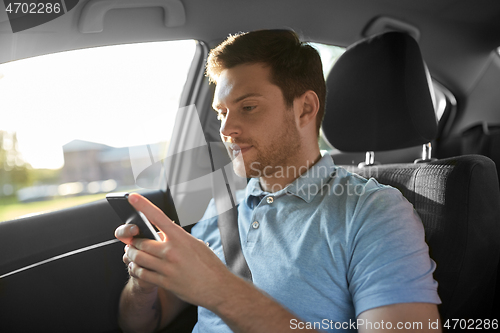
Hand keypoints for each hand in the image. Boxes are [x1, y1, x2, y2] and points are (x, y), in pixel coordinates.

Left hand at [124, 193, 234, 308]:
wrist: (218, 287)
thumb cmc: (209, 265)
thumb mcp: (195, 244)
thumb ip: (177, 238)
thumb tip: (161, 234)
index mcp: (181, 238)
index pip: (158, 217)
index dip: (143, 206)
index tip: (133, 197)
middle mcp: (172, 251)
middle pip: (141, 242)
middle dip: (133, 241)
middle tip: (131, 241)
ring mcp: (168, 268)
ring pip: (138, 257)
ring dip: (131, 255)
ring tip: (131, 253)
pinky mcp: (165, 282)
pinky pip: (142, 274)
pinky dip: (135, 269)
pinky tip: (136, 267)